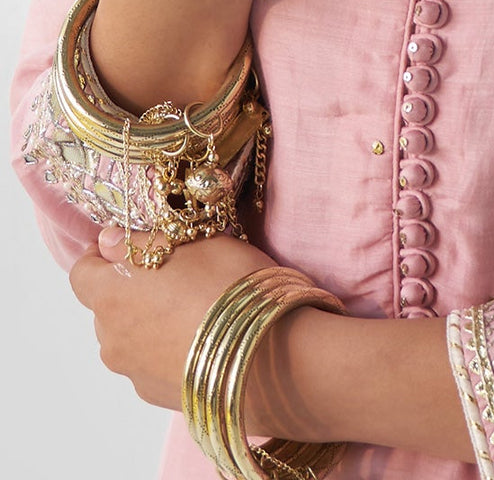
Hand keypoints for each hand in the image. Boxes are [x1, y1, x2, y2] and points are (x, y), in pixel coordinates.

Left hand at [69, 228, 283, 422]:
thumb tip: (109, 242)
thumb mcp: (191, 241)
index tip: (125, 246)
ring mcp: (133, 372)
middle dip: (129, 289)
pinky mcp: (156, 396)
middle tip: (171, 274)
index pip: (81, 273)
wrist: (268, 355)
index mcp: (113, 293)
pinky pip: (150, 364)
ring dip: (146, 322)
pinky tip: (199, 339)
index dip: (99, 257)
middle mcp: (112, 337)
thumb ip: (141, 242)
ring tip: (190, 310)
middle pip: (105, 307)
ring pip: (128, 338)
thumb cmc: (230, 285)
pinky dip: (165, 350)